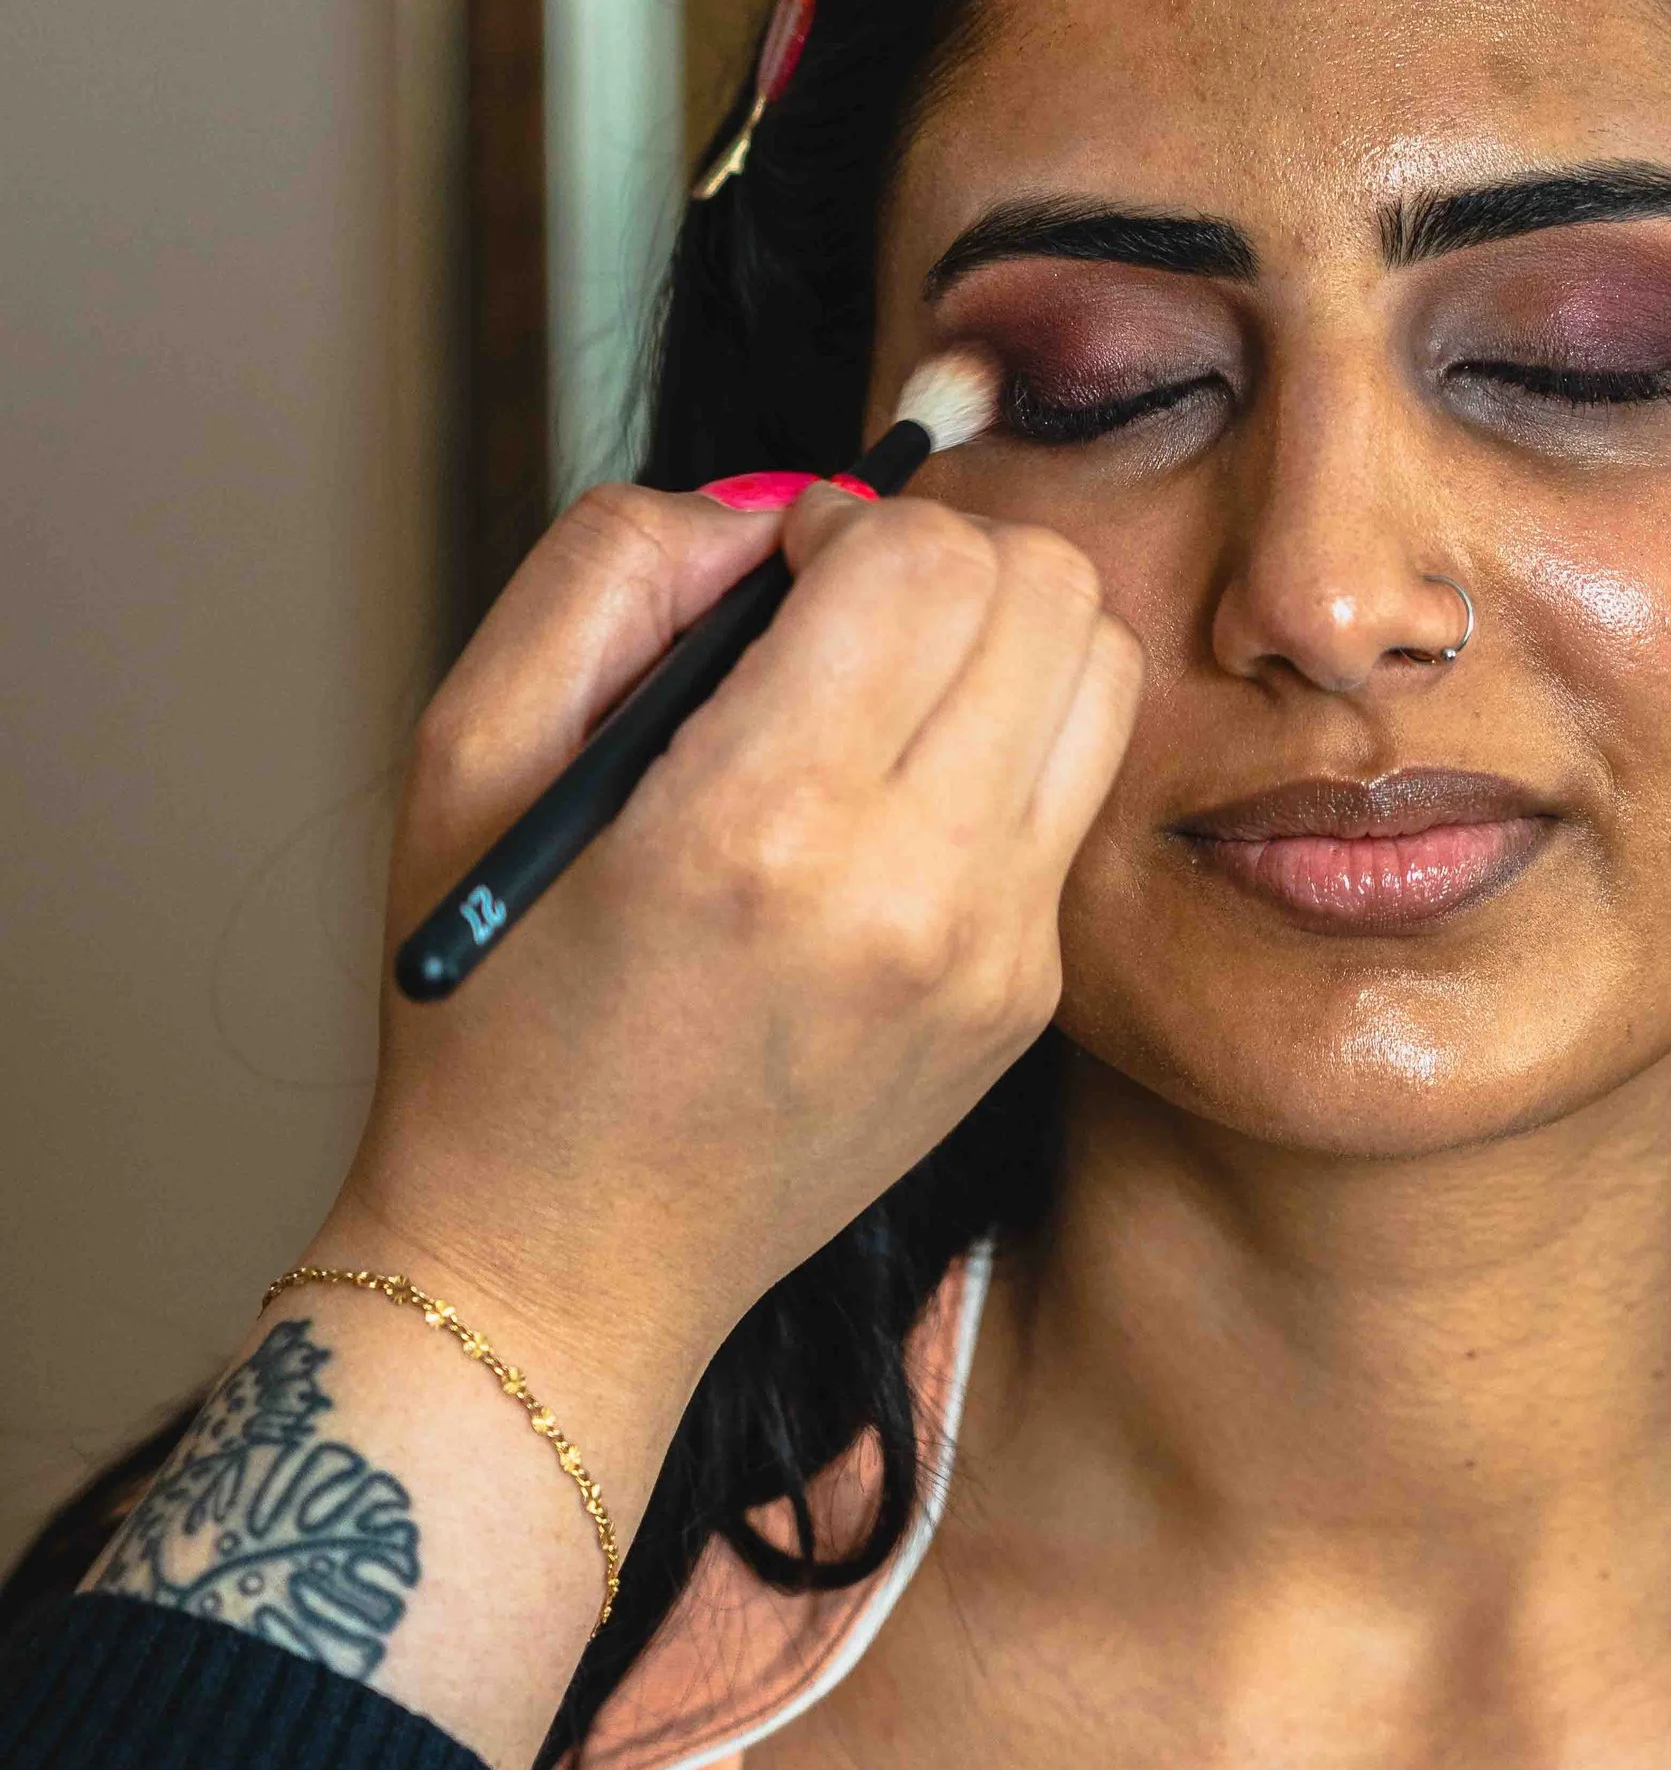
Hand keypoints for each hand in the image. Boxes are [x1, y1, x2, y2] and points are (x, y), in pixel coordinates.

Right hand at [336, 479, 1138, 1443]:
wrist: (567, 1262)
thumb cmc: (496, 1013)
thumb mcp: (471, 759)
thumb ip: (611, 574)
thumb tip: (771, 507)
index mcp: (757, 825)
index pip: (923, 561)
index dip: (846, 522)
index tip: (779, 574)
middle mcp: (910, 892)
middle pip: (1048, 593)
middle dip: (945, 559)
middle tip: (841, 616)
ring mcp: (995, 958)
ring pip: (1100, 676)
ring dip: (1004, 640)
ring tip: (885, 691)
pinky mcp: (1028, 1002)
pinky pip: (1076, 793)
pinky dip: (1008, 750)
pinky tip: (898, 801)